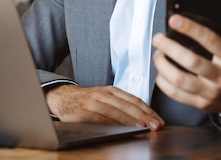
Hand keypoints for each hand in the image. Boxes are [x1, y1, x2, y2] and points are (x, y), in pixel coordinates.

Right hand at [45, 84, 163, 129]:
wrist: (61, 97)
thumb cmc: (86, 101)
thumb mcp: (104, 98)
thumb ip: (119, 104)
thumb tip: (142, 118)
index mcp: (111, 90)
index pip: (134, 100)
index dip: (148, 110)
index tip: (158, 120)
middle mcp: (103, 94)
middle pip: (127, 105)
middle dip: (144, 116)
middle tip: (156, 125)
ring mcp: (93, 102)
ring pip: (116, 111)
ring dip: (131, 120)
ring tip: (143, 128)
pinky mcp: (83, 112)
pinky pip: (100, 119)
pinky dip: (112, 125)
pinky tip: (121, 130)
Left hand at [152, 15, 220, 116]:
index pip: (210, 40)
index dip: (190, 28)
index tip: (174, 20)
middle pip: (191, 61)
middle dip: (170, 47)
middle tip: (158, 38)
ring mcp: (211, 92)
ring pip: (180, 80)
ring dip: (163, 65)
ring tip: (158, 54)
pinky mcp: (201, 103)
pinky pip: (176, 95)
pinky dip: (163, 83)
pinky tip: (160, 72)